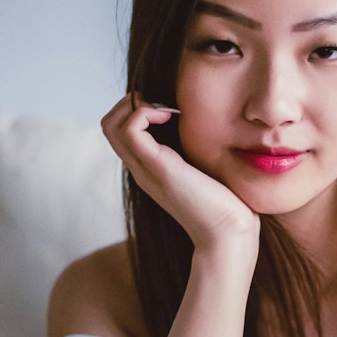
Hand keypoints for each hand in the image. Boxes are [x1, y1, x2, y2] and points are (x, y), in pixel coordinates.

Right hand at [100, 94, 259, 248]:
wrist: (228, 233)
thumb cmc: (225, 204)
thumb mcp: (204, 168)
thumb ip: (194, 151)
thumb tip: (198, 127)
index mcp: (149, 169)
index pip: (119, 131)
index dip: (137, 109)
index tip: (168, 109)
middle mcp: (141, 169)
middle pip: (108, 125)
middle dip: (131, 103)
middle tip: (163, 106)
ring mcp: (145, 169)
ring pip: (111, 125)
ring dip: (135, 106)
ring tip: (165, 111)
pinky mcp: (157, 167)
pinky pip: (130, 130)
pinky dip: (144, 113)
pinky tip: (170, 117)